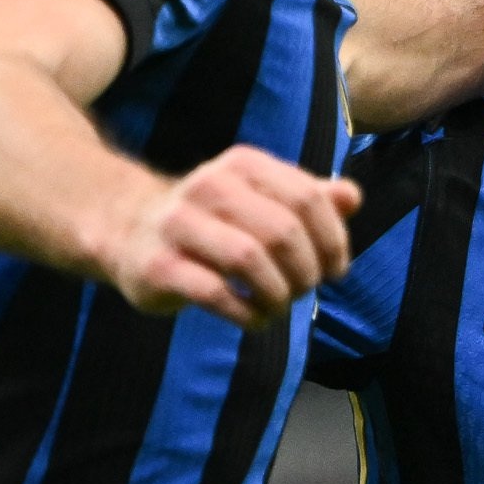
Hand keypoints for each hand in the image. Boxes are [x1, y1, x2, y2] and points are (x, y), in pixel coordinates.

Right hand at [104, 146, 363, 326]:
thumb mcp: (261, 200)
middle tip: (303, 291)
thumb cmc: (214, 221)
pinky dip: (246, 313)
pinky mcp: (158, 266)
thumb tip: (352, 197)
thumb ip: (310, 199)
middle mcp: (208, 186)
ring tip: (277, 306)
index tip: (335, 270)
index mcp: (242, 165)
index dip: (333, 240)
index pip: (307, 198)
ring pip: (249, 260)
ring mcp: (178, 224)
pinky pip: (215, 293)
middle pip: (283, 232)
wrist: (131, 230)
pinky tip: (253, 318)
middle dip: (305, 272)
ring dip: (277, 294)